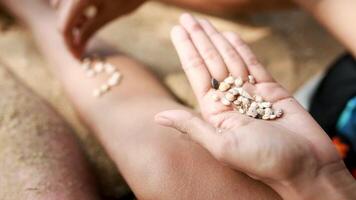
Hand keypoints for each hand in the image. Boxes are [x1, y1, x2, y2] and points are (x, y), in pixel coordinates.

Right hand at [49, 0, 144, 56]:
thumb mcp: (109, 14)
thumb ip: (89, 30)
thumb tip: (77, 47)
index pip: (64, 27)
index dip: (69, 45)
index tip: (77, 57)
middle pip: (61, 18)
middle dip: (71, 34)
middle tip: (84, 44)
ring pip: (59, 6)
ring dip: (70, 18)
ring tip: (88, 23)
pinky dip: (72, 6)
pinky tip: (87, 10)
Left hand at [155, 13, 349, 198]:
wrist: (307, 167)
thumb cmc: (264, 162)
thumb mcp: (222, 145)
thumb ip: (192, 126)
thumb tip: (158, 116)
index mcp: (216, 113)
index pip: (197, 73)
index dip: (187, 50)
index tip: (177, 30)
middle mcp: (231, 101)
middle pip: (211, 62)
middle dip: (199, 39)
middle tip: (187, 18)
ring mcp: (252, 94)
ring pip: (231, 60)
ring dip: (217, 39)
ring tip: (204, 22)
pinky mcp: (272, 90)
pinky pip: (254, 65)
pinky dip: (242, 49)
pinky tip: (230, 36)